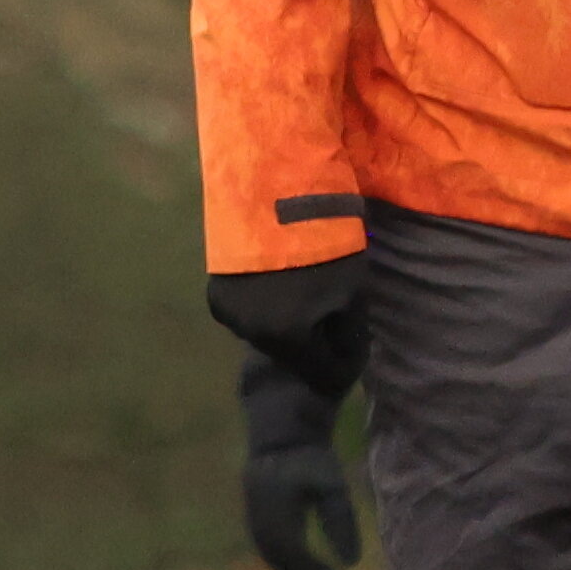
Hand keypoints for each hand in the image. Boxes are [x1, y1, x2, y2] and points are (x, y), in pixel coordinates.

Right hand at [209, 250, 370, 399]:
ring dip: (285, 326)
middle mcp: (249, 333)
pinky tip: (277, 287)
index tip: (354, 357)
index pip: (321, 372)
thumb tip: (345, 351)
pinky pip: (247, 314)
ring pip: (266, 334)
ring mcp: (227, 315)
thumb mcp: (352, 290)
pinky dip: (263, 308)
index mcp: (285, 337)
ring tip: (303, 301)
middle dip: (312, 344)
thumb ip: (349, 330)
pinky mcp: (215, 296)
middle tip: (330, 323)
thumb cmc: (324, 243)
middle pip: (289, 353)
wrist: (275, 197)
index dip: (342, 366)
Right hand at [238, 360, 368, 569]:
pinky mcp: (258, 526)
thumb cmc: (310, 460)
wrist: (279, 441)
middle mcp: (260, 525)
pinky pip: (274, 556)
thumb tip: (352, 563)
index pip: (298, 556)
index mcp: (276, 514)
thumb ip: (340, 522)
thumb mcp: (332, 485)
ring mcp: (255, 526)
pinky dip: (293, 569)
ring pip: (277, 564)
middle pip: (286, 566)